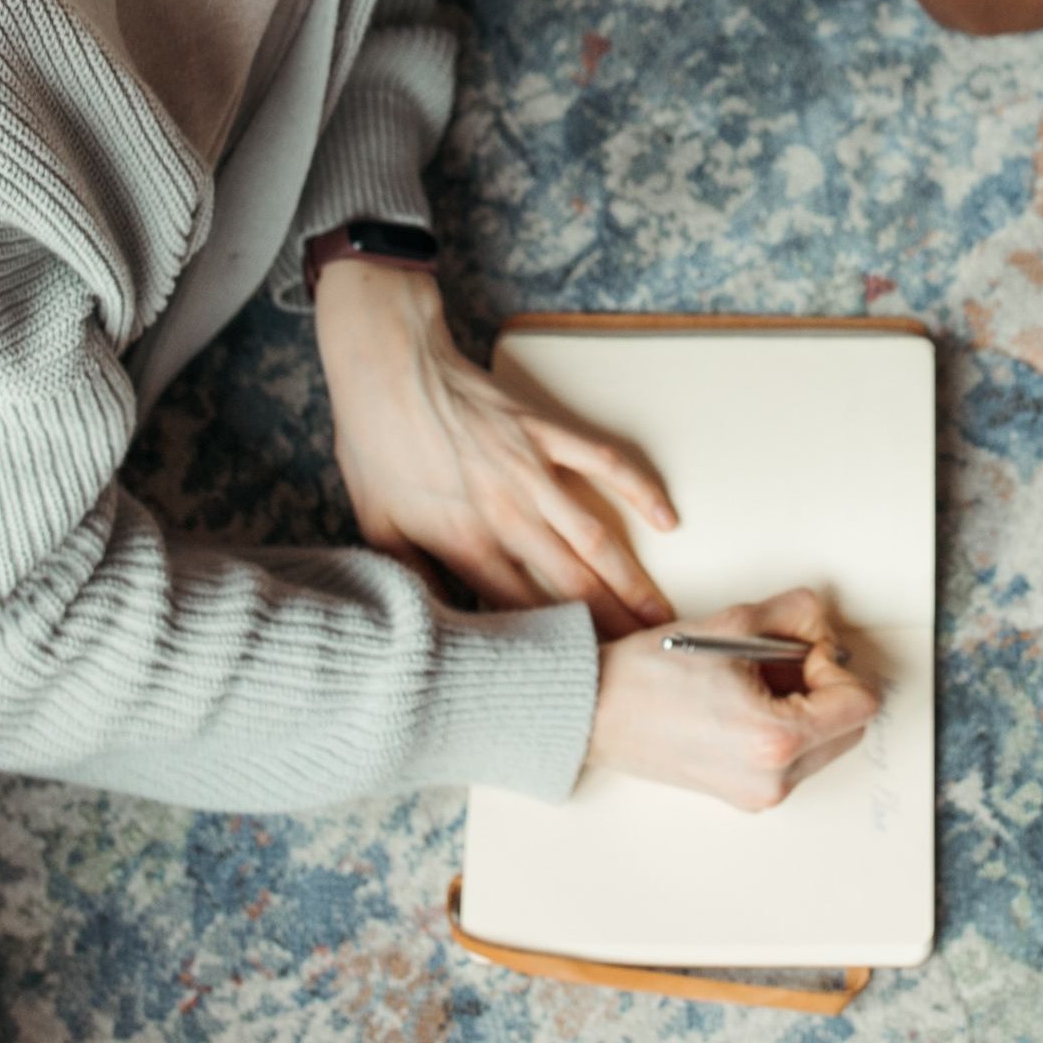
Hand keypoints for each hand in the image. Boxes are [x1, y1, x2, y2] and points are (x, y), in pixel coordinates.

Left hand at [314, 260, 675, 634]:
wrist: (387, 371)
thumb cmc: (376, 447)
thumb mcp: (377, 529)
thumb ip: (412, 580)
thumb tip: (433, 626)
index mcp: (463, 542)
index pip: (521, 611)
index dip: (556, 645)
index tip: (583, 671)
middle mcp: (505, 513)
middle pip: (570, 585)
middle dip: (611, 627)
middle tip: (642, 658)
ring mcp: (531, 471)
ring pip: (595, 539)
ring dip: (632, 581)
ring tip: (661, 615)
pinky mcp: (546, 432)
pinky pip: (604, 463)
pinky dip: (639, 490)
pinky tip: (666, 519)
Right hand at [587, 589, 881, 810]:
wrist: (593, 711)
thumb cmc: (649, 672)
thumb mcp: (733, 622)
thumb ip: (799, 614)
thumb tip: (826, 625)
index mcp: (774, 738)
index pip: (860, 704)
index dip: (838, 665)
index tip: (802, 650)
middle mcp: (772, 779)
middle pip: (850, 728)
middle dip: (827, 688)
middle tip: (780, 662)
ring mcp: (759, 795)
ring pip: (825, 744)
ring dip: (807, 709)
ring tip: (754, 683)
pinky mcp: (745, 797)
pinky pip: (794, 760)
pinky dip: (785, 728)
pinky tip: (743, 704)